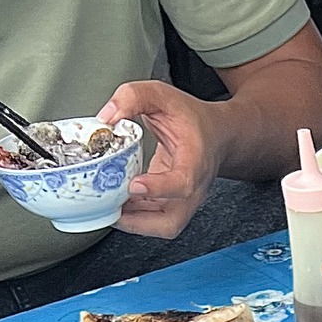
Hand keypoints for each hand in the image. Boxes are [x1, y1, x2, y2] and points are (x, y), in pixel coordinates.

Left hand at [99, 79, 221, 237]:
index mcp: (195, 161)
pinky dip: (133, 217)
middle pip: (171, 222)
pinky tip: (116, 202)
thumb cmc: (192, 119)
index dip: (158, 188)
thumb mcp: (162, 95)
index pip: (182, 183)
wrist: (215, 135)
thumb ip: (132, 97)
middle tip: (112, 210)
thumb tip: (106, 117)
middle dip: (139, 223)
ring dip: (133, 223)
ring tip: (108, 207)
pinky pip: (154, 220)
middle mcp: (192, 188)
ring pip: (161, 227)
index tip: (135, 185)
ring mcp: (183, 201)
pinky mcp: (172, 205)